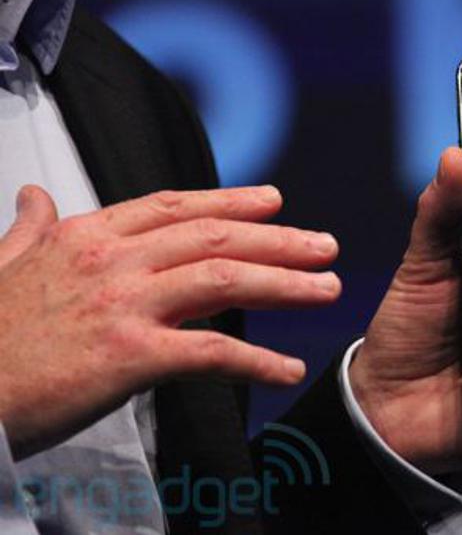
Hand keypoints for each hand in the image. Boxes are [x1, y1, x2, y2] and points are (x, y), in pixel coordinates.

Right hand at [0, 185, 340, 458]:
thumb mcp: (3, 266)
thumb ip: (30, 230)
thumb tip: (36, 196)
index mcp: (88, 237)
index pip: (175, 207)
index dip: (230, 201)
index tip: (274, 201)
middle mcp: (112, 261)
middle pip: (214, 237)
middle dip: (278, 238)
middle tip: (325, 245)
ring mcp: (123, 305)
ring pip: (224, 279)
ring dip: (285, 284)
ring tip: (327, 289)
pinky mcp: (128, 356)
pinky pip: (210, 352)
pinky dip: (256, 361)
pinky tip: (288, 368)